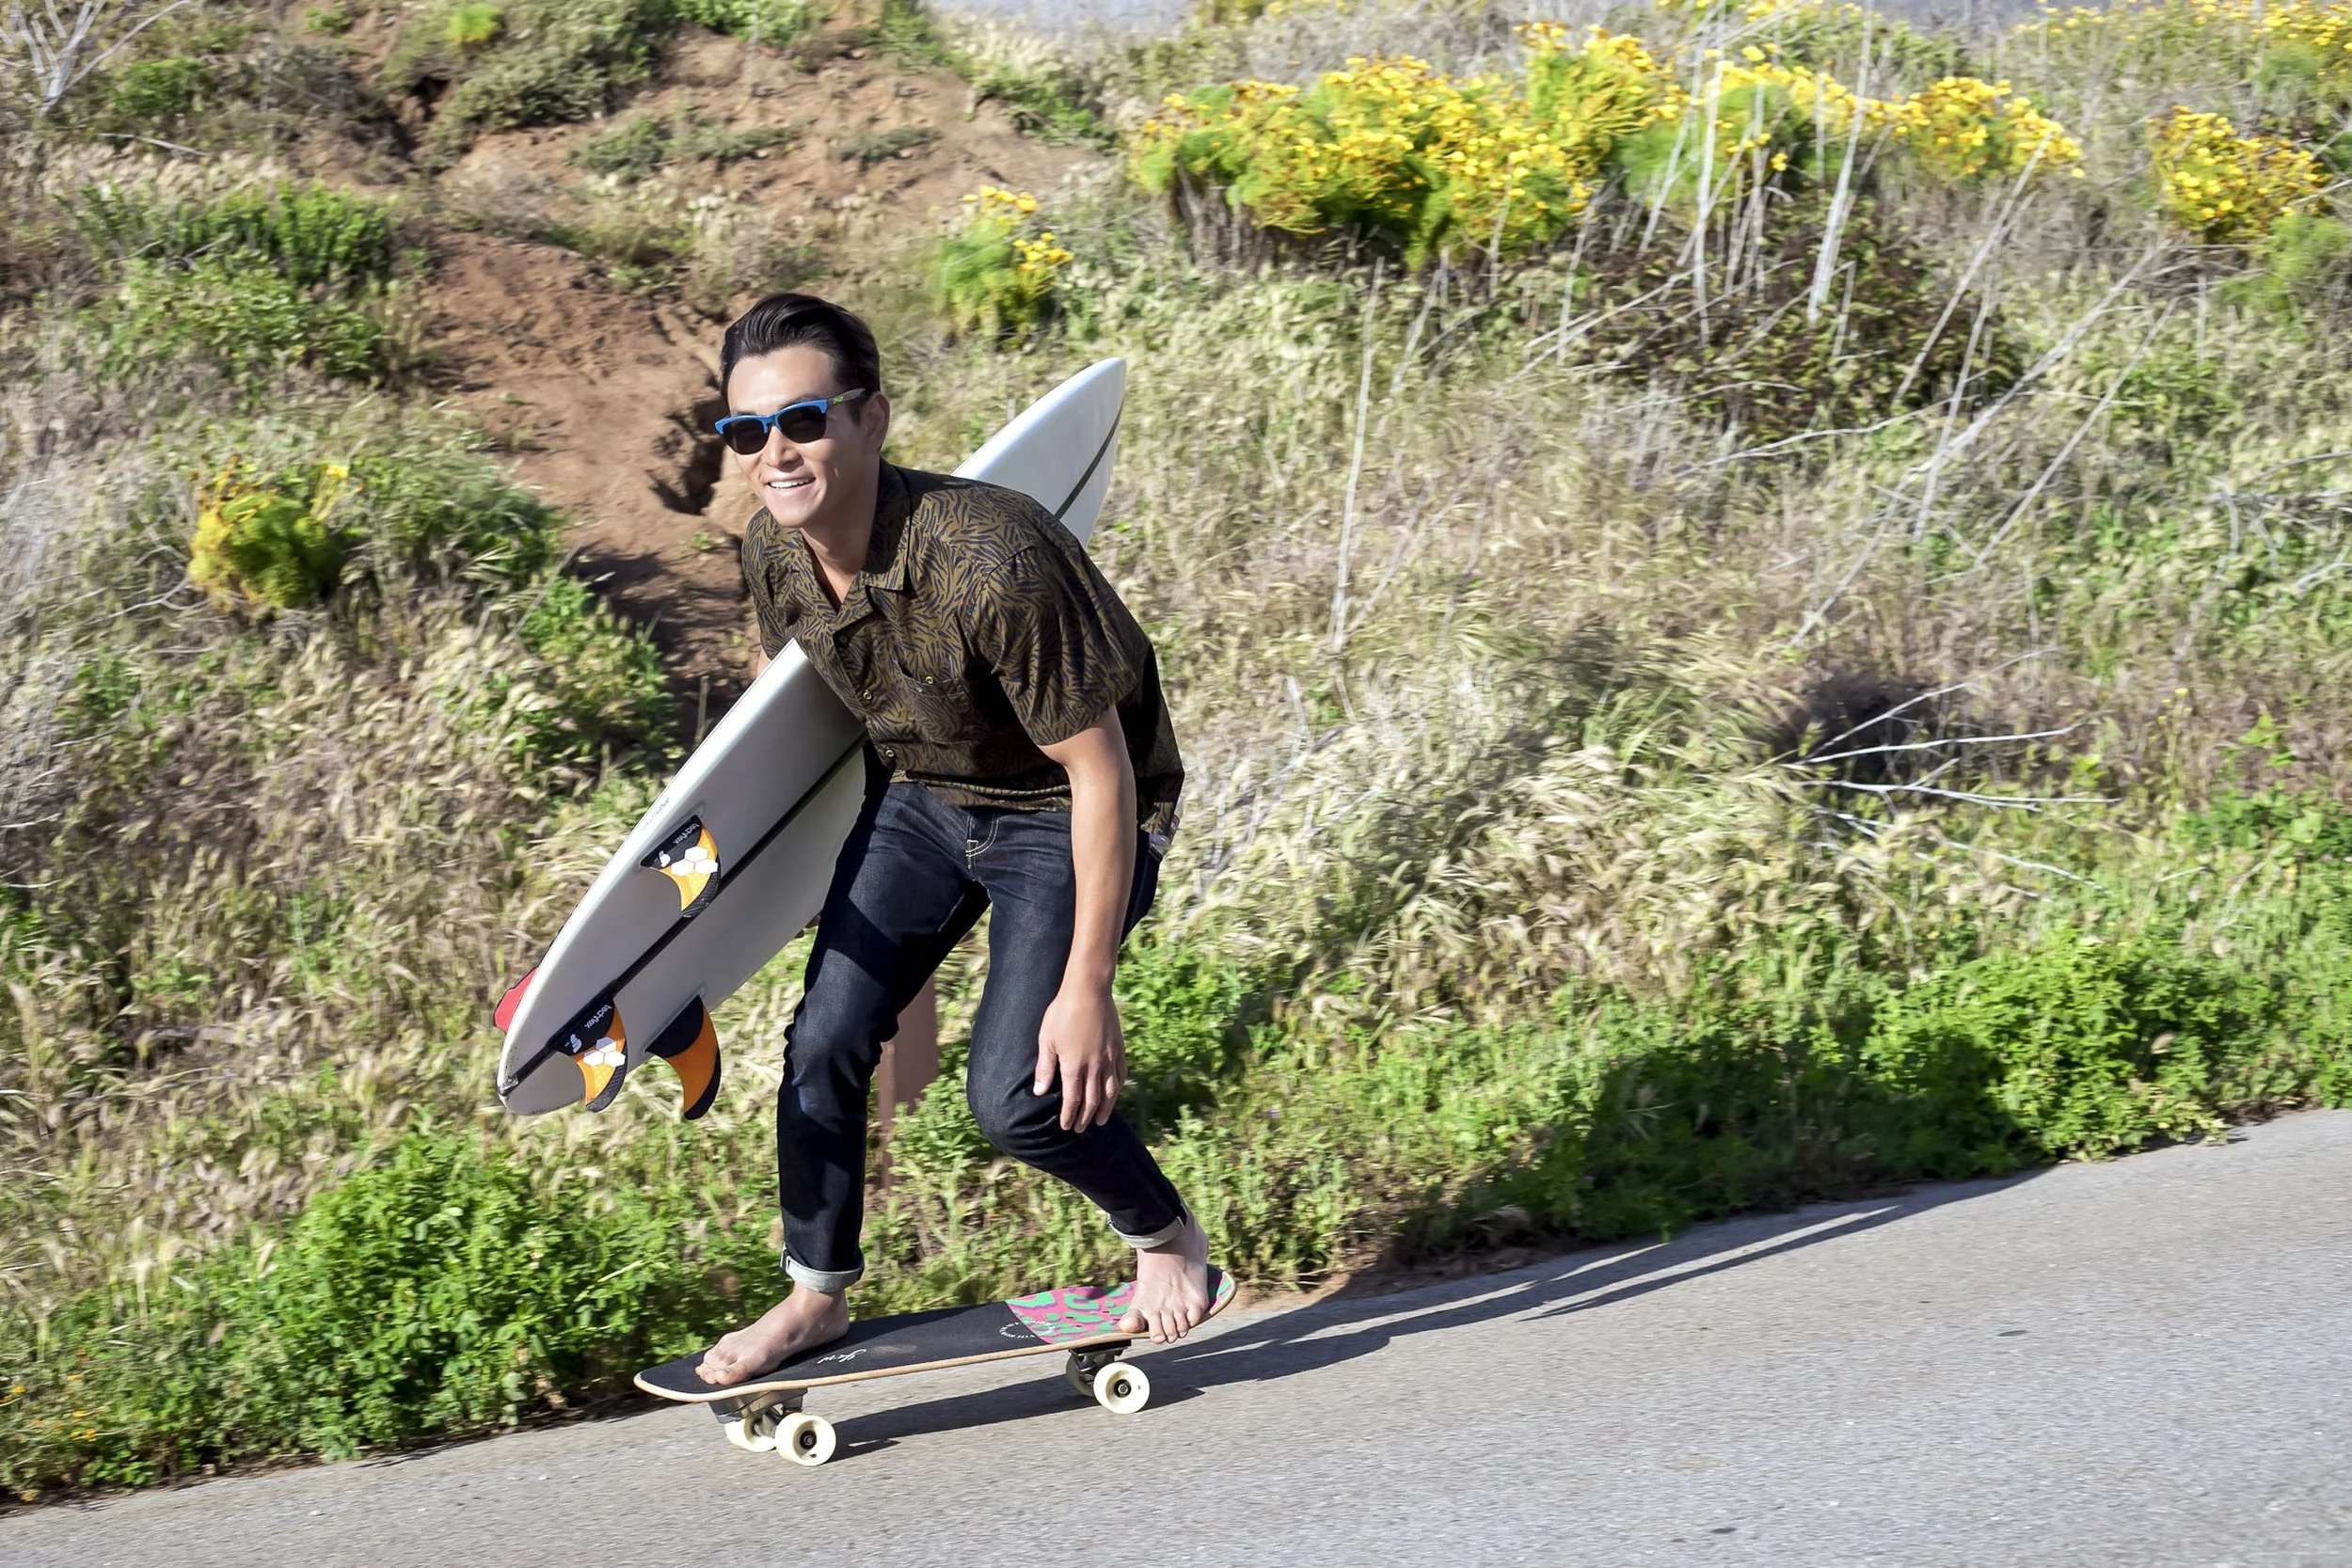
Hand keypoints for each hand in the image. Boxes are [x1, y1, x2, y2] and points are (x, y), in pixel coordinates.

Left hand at [1034, 982, 1124, 1130]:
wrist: (1088, 991)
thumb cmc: (1062, 1013)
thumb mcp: (1047, 1040)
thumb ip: (1045, 1068)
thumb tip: (1040, 1092)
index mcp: (1074, 1066)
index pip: (1072, 1100)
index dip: (1069, 1116)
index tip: (1066, 1126)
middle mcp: (1094, 1066)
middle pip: (1091, 1100)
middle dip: (1085, 1117)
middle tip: (1081, 1129)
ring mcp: (1109, 1058)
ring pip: (1109, 1092)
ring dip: (1104, 1109)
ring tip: (1100, 1121)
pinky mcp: (1118, 1049)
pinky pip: (1120, 1075)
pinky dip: (1117, 1089)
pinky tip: (1115, 1094)